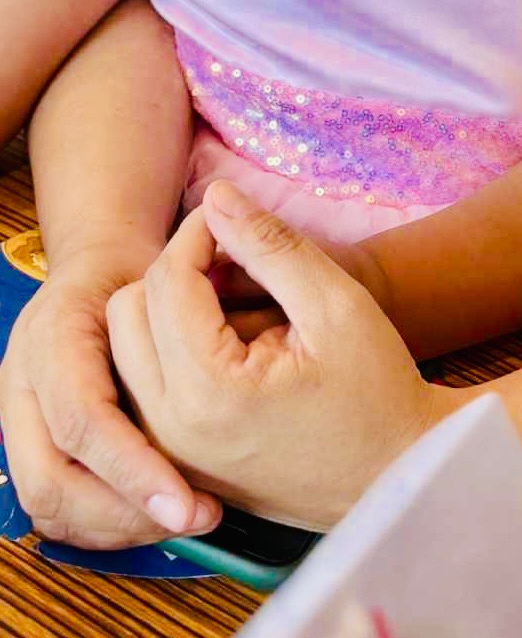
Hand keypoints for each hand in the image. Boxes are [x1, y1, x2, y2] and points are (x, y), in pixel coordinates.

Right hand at [0, 249, 219, 547]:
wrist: (97, 267)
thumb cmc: (141, 272)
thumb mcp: (163, 275)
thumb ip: (184, 315)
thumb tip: (228, 374)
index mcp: (53, 335)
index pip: (82, 420)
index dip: (134, 468)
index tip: (188, 503)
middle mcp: (22, 381)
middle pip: (50, 480)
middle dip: (123, 513)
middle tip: (193, 519)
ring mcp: (18, 415)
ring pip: (47, 502)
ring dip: (116, 525)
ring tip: (183, 521)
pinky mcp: (29, 441)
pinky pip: (54, 506)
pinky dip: (103, 524)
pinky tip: (155, 518)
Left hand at [107, 182, 447, 530]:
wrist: (395, 479)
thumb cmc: (376, 390)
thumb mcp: (336, 304)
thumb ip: (271, 245)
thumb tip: (216, 195)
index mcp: (208, 391)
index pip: (167, 280)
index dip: (198, 232)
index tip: (237, 219)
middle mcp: (170, 429)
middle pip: (126, 312)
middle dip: (173, 269)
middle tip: (231, 258)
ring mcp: (168, 452)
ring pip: (121, 350)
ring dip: (161, 309)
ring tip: (226, 299)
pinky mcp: (175, 463)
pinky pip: (139, 387)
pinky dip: (163, 348)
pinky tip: (220, 339)